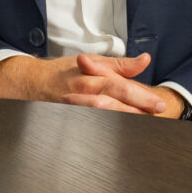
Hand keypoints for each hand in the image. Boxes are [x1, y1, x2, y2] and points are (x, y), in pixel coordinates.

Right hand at [0, 51, 166, 114]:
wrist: (32, 82)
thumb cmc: (65, 71)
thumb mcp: (92, 61)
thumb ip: (120, 64)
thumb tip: (145, 60)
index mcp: (91, 75)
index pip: (120, 86)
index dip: (141, 95)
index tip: (159, 104)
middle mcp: (82, 91)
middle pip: (112, 102)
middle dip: (136, 110)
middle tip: (157, 115)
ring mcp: (74, 106)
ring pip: (100, 114)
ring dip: (122, 120)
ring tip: (143, 125)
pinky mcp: (69, 117)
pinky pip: (90, 124)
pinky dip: (106, 129)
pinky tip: (120, 133)